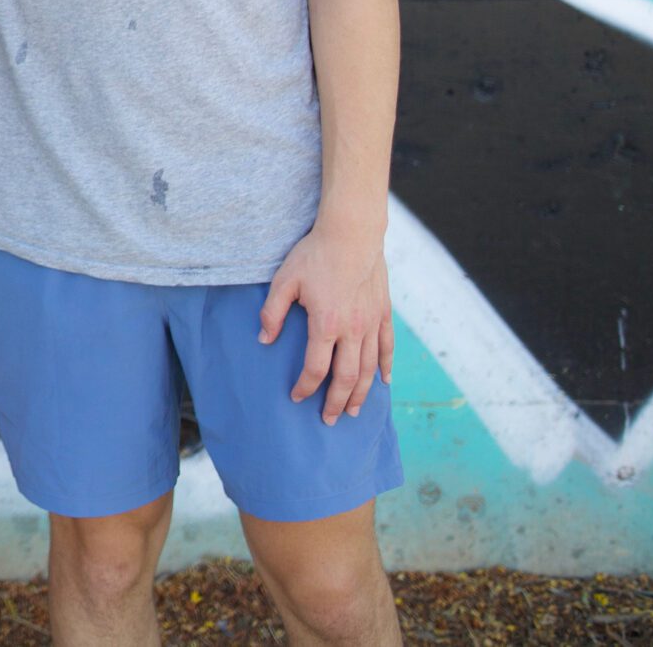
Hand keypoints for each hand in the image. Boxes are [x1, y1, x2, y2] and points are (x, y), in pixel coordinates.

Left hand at [258, 223, 393, 425]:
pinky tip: (383, 383)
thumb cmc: (314, 254)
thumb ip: (272, 311)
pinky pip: (387, 347)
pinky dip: (386, 367)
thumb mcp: (285, 280)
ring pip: (370, 368)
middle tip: (329, 420)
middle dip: (336, 402)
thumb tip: (264, 339)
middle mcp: (353, 329)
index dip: (306, 387)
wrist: (351, 233)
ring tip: (353, 411)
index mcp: (326, 324)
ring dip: (361, 393)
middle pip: (347, 377)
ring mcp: (372, 322)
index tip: (297, 396)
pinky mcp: (384, 313)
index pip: (316, 368)